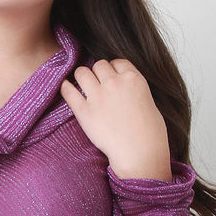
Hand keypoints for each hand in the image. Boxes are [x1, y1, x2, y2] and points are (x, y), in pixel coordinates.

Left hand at [60, 58, 171, 180]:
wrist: (140, 153)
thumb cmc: (150, 134)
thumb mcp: (149, 103)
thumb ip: (134, 91)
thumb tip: (126, 91)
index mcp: (133, 79)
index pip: (117, 62)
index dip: (112, 69)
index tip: (110, 77)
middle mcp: (114, 83)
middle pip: (99, 65)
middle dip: (97, 72)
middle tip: (97, 84)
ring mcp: (98, 96)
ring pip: (82, 72)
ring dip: (81, 76)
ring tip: (82, 85)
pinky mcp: (84, 112)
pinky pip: (69, 91)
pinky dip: (65, 87)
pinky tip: (66, 88)